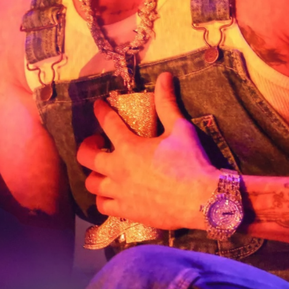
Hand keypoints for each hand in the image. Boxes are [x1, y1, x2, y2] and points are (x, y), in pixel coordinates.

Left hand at [76, 72, 218, 229]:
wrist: (203, 200)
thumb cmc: (191, 162)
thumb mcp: (180, 128)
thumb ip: (166, 103)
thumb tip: (164, 76)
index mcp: (129, 147)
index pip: (107, 122)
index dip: (101, 111)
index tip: (98, 106)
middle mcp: (118, 169)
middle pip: (86, 158)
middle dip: (87, 147)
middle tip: (97, 144)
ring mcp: (120, 193)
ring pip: (92, 184)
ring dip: (95, 175)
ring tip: (104, 171)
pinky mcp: (127, 212)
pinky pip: (103, 207)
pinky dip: (104, 199)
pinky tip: (112, 194)